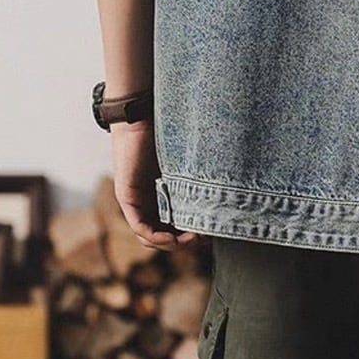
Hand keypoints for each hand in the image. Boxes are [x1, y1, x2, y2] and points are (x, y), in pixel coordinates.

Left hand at [110, 121, 198, 251]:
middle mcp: (148, 200)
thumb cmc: (165, 130)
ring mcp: (136, 200)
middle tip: (205, 238)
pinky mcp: (127, 197)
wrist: (141, 115)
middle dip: (184, 242)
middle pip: (163, 234)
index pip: (174, 224)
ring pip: (150, 236)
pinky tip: (173, 238)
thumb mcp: (185, 161)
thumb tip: (231, 187)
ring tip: (192, 238)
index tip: (211, 231)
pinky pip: (139, 226)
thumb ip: (197, 175)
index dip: (191, 234)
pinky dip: (156, 237)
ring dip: (171, 243)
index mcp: (162, 192)